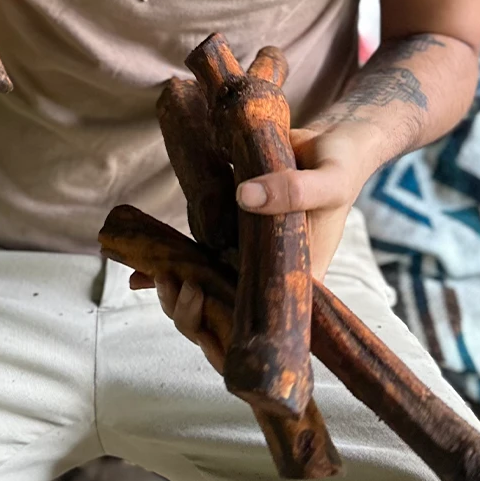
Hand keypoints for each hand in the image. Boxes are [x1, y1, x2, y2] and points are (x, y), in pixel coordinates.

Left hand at [129, 124, 375, 364]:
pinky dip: (168, 268)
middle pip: (225, 317)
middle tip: (177, 284)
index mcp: (297, 280)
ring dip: (176, 295)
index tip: (200, 308)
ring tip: (157, 276)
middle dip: (192, 314)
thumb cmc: (339, 169)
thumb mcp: (329, 181)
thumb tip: (244, 196)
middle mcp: (269, 275)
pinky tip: (140, 276)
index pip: (261, 329)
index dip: (226, 336)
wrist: (329, 143)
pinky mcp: (230, 233)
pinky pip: (198, 258)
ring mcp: (248, 257)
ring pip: (207, 292)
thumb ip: (295, 190)